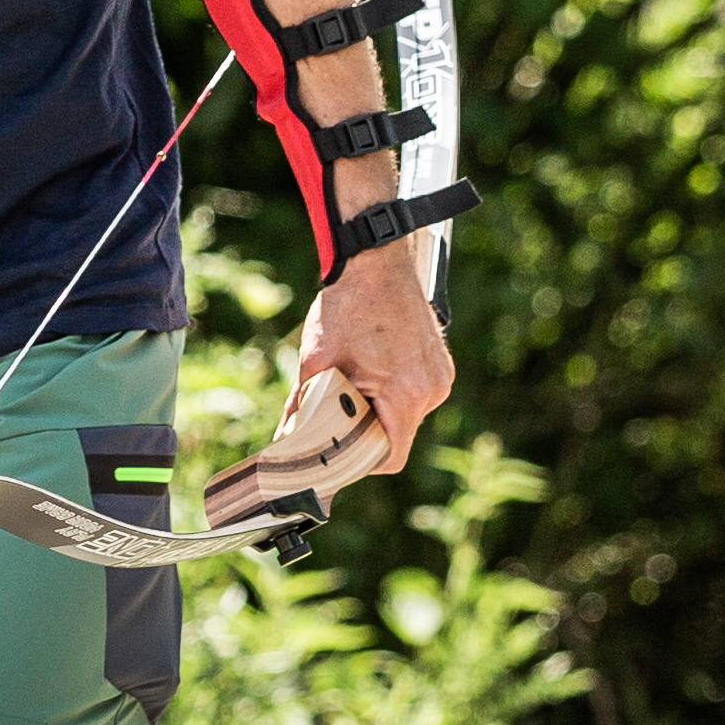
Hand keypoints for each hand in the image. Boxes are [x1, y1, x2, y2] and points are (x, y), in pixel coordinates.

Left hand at [286, 240, 455, 468]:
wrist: (376, 261)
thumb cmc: (346, 307)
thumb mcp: (316, 361)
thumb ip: (301, 407)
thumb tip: (283, 440)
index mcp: (406, 394)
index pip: (392, 457)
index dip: (362, 463)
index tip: (339, 453)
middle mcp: (432, 389)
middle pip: (398, 436)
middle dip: (366, 432)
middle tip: (337, 412)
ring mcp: (440, 375)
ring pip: (406, 416)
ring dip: (380, 410)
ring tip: (354, 380)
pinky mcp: (440, 363)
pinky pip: (415, 394)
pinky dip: (393, 391)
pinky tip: (372, 366)